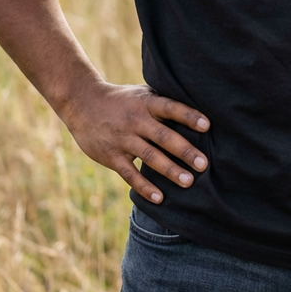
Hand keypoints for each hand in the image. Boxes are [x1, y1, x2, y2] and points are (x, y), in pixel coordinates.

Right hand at [62, 82, 209, 203]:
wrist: (82, 103)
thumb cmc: (122, 99)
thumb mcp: (142, 93)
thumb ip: (163, 102)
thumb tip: (196, 108)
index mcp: (146, 103)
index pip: (171, 108)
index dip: (188, 116)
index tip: (207, 126)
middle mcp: (136, 120)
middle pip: (163, 136)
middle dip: (185, 151)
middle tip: (203, 164)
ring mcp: (123, 139)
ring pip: (150, 157)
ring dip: (170, 171)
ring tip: (189, 182)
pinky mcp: (112, 156)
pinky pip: (130, 174)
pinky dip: (145, 187)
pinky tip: (160, 197)